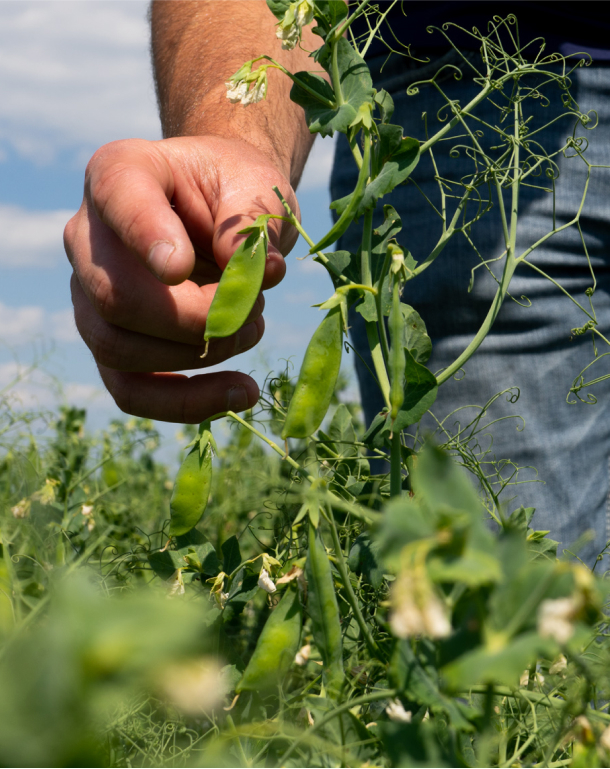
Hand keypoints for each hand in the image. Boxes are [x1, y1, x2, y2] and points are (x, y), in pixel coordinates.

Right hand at [64, 135, 298, 422]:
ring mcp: (91, 296)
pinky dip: (187, 403)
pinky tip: (240, 393)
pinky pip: (131, 391)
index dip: (145, 237)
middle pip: (116, 297)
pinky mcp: (111, 344)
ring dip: (200, 354)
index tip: (181, 267)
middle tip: (254, 310)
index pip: (117, 201)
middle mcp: (88, 238)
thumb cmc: (235, 190)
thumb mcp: (257, 185)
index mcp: (120, 175)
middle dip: (196, 319)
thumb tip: (251, 273)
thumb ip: (251, 219)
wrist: (223, 209)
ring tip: (252, 329)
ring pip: (118, 349)